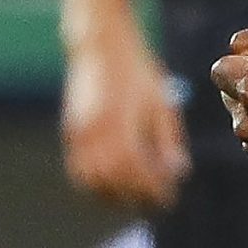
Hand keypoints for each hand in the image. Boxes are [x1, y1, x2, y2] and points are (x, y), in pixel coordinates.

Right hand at [62, 32, 188, 211]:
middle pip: (112, 181)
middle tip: (157, 203)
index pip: (135, 171)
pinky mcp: (70, 133)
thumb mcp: (160, 102)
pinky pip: (79, 169)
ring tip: (137, 197)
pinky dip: (96, 184)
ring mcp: (77, 134)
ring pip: (91, 180)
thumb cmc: (137, 71)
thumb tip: (177, 173)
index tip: (169, 198)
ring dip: (113, 196)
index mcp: (119, 124)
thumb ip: (168, 139)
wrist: (100, 45)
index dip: (152, 189)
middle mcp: (93, 133)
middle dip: (135, 197)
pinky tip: (115, 185)